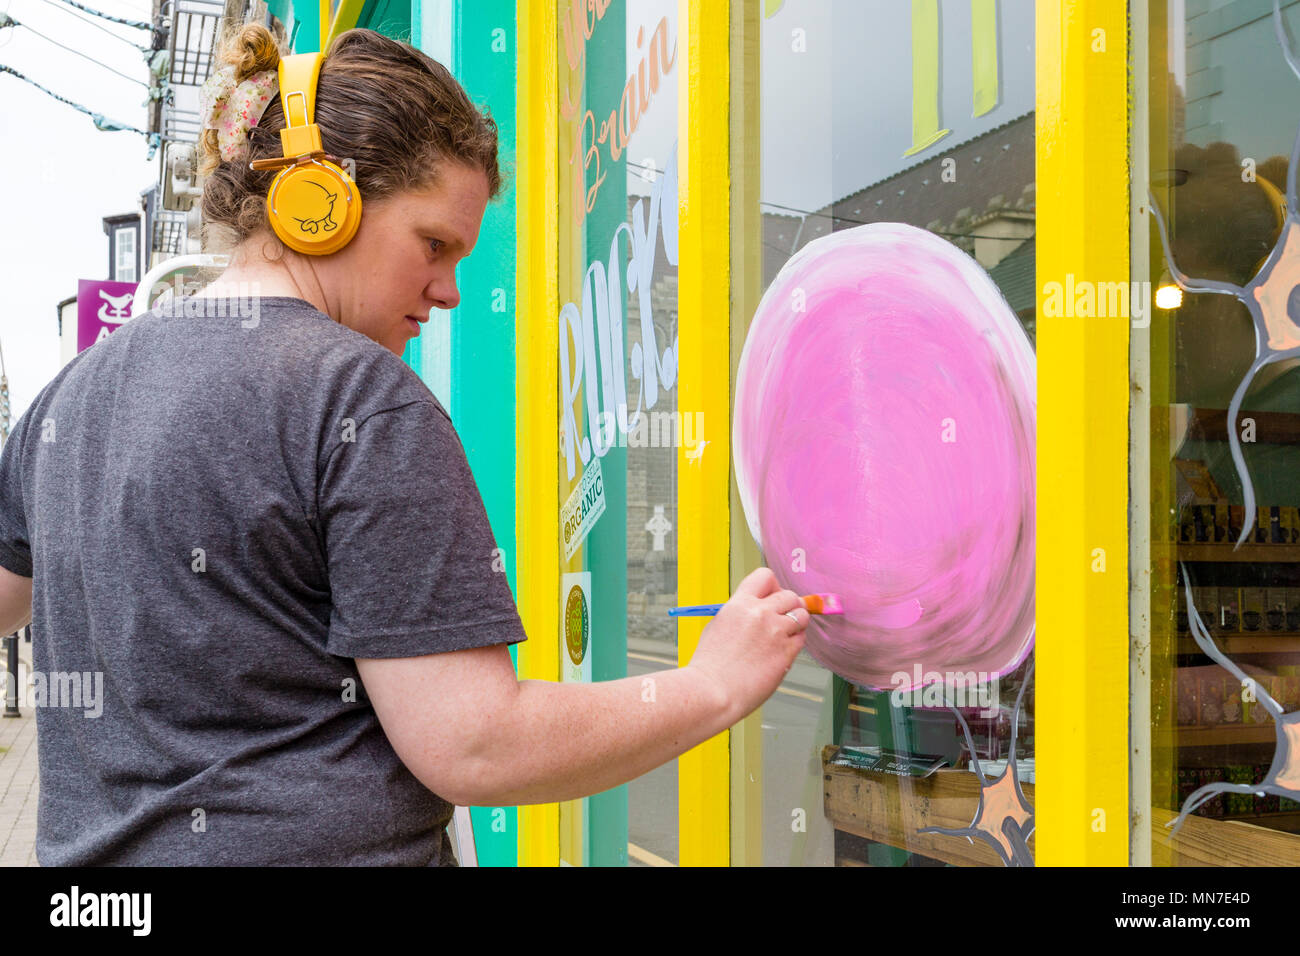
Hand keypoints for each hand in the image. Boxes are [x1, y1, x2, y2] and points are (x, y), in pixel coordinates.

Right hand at [685, 566, 807, 724]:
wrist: (713, 691)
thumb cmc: (711, 664)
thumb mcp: (719, 625)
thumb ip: (741, 613)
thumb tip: (758, 609)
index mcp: (740, 604)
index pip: (765, 577)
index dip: (773, 586)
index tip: (771, 597)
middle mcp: (760, 613)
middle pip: (789, 595)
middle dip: (788, 605)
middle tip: (780, 619)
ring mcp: (775, 632)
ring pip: (801, 615)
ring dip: (796, 623)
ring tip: (783, 635)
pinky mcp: (786, 652)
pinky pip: (801, 638)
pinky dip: (795, 642)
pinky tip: (781, 651)